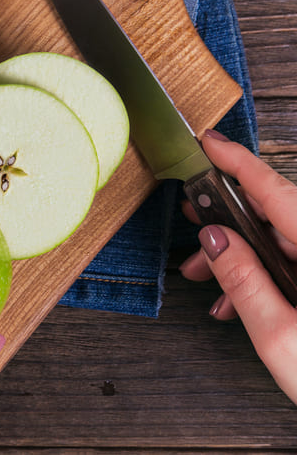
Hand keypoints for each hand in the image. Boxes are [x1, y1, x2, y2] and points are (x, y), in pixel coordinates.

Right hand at [179, 129, 296, 401]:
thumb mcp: (279, 336)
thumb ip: (242, 281)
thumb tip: (214, 238)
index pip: (276, 192)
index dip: (238, 163)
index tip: (208, 143)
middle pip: (277, 217)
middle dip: (228, 221)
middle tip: (192, 218)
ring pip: (283, 242)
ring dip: (241, 255)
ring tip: (206, 279)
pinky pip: (295, 263)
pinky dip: (263, 274)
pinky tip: (236, 300)